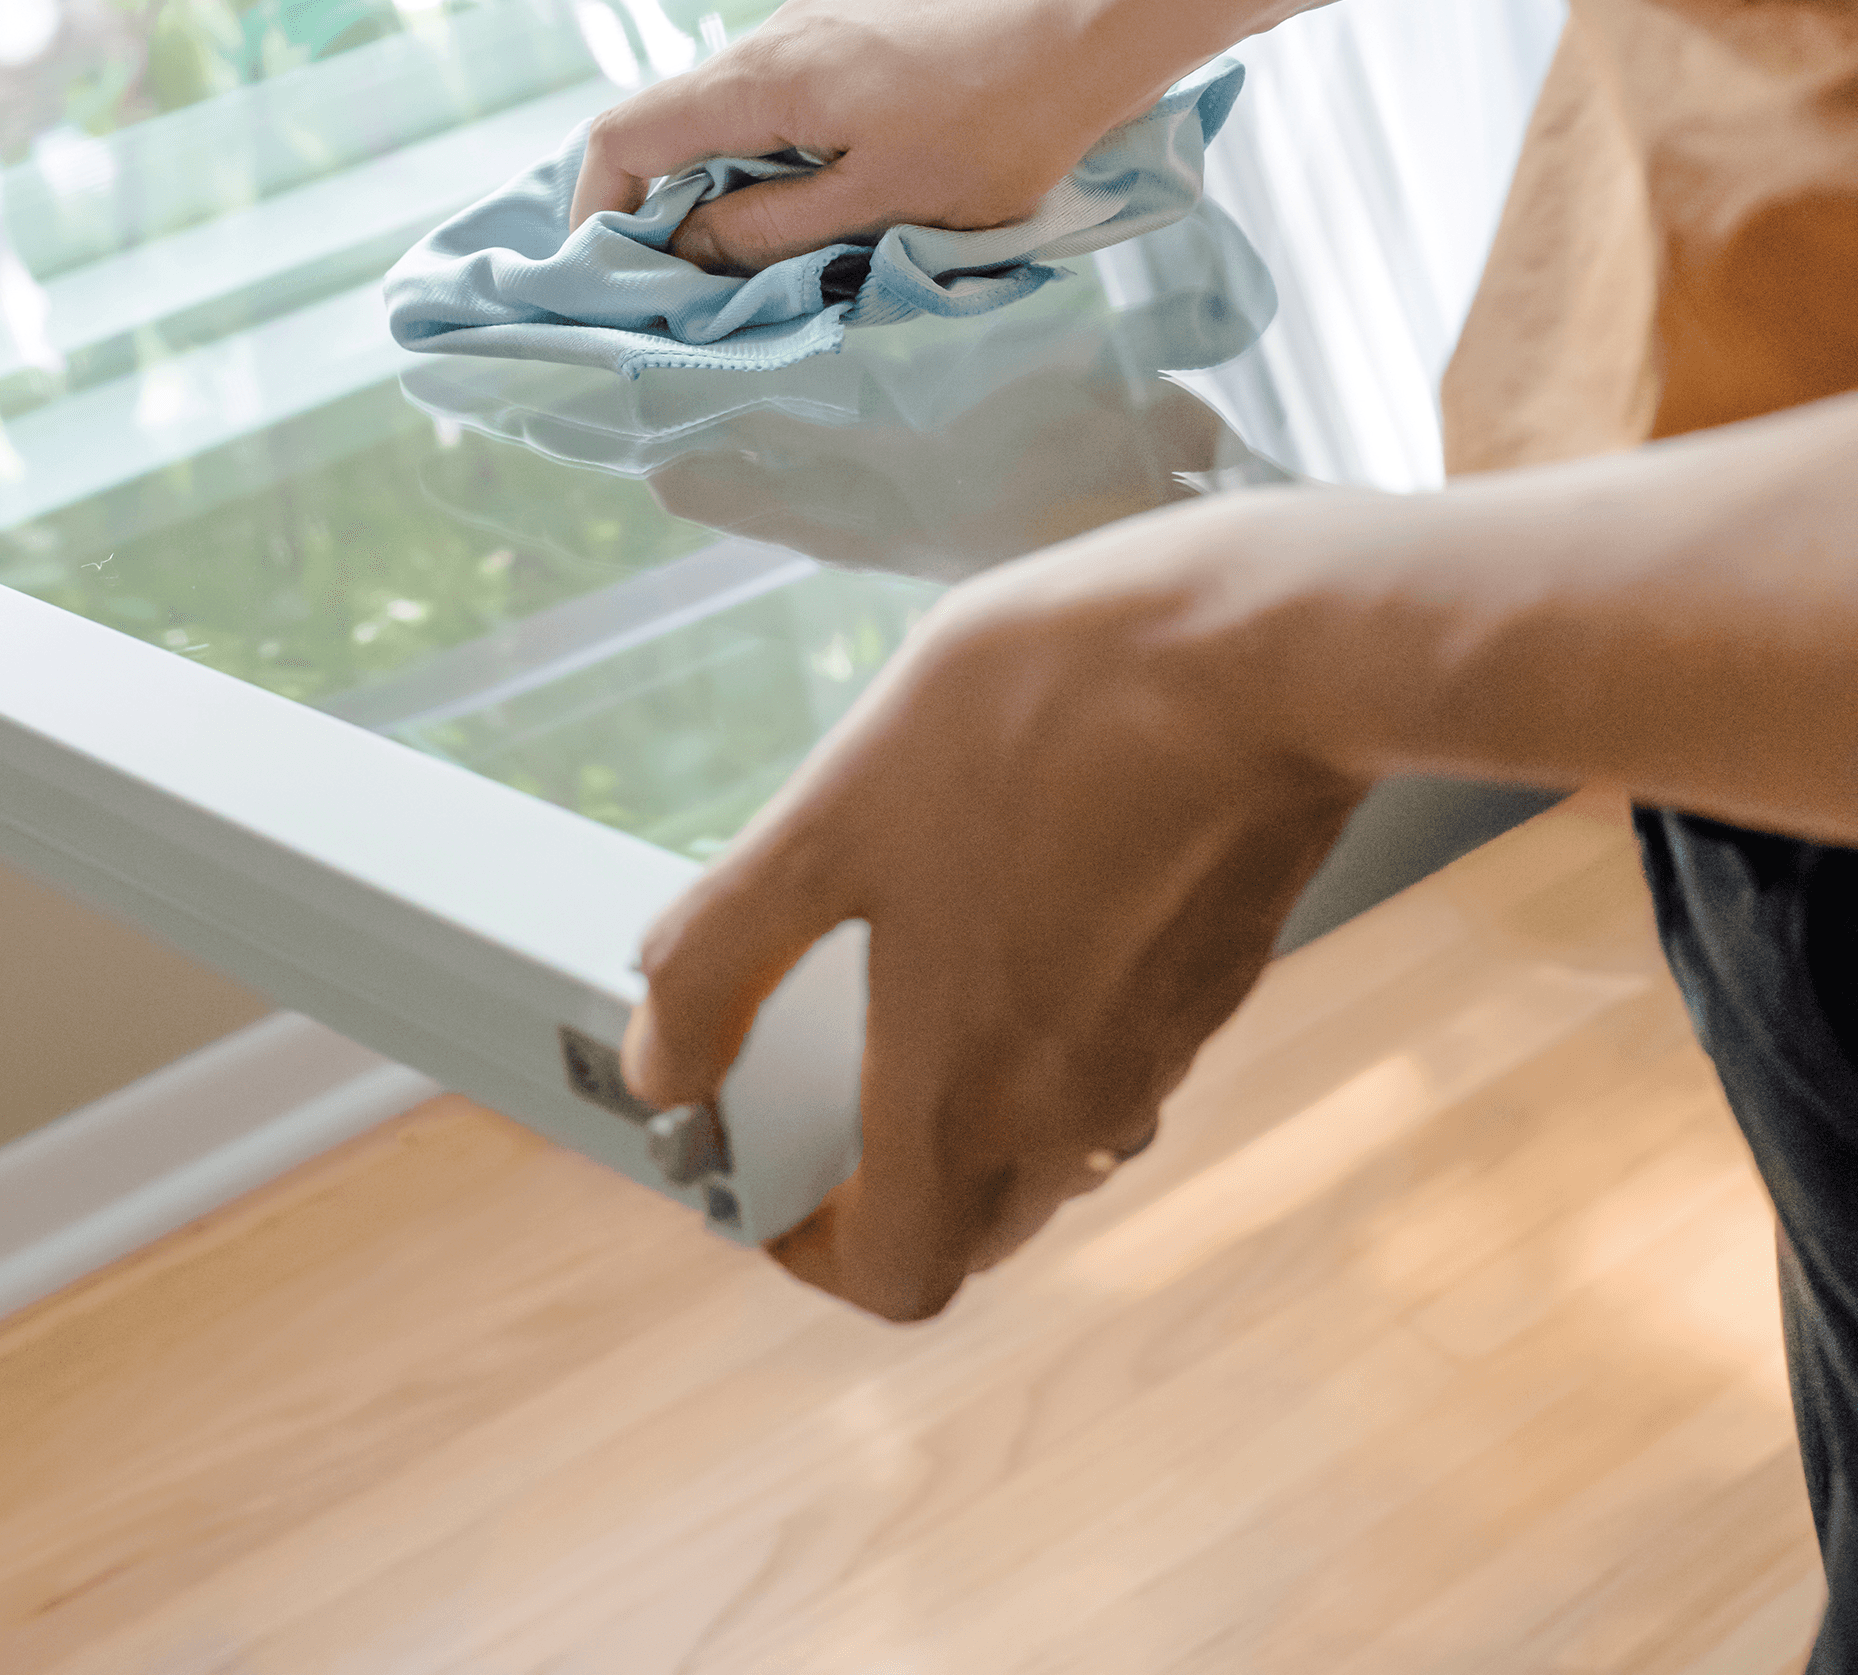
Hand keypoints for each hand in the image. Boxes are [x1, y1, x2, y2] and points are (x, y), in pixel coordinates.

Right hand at [567, 0, 1171, 270]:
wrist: (1093, 23)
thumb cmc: (996, 123)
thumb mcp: (879, 204)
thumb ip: (772, 230)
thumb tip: (687, 244)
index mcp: (759, 81)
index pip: (624, 134)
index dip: (599, 207)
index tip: (617, 274)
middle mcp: (772, 39)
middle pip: (675, 122)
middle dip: (666, 204)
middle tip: (693, 283)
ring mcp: (819, 25)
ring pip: (736, 110)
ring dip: (732, 182)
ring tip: (770, 251)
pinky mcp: (863, 29)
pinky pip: (787, 95)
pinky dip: (779, 151)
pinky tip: (833, 193)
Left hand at [620, 491, 1366, 1320]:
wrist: (1263, 648)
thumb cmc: (1041, 722)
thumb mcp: (830, 816)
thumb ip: (726, 949)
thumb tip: (659, 1060)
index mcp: (968, 1097)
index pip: (892, 1275)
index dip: (810, 1250)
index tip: (769, 1174)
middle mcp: (1075, 1110)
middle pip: (972, 1223)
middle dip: (887, 1183)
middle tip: (827, 1075)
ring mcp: (1161, 1047)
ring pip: (1050, 1146)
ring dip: (972, 1104)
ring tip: (912, 968)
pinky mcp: (1214, 974)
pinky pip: (1113, 1060)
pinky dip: (1049, 1033)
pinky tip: (1018, 896)